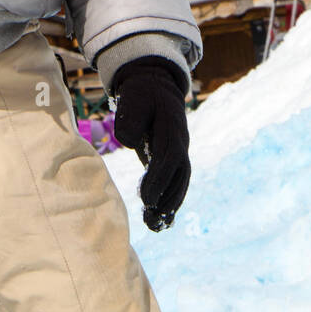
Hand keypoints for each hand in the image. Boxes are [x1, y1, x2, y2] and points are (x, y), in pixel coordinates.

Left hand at [111, 57, 190, 230]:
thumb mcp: (132, 97)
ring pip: (180, 183)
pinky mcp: (171, 160)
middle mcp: (180, 142)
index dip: (159, 179)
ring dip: (169, 205)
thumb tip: (130, 142)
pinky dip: (169, 202)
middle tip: (151, 218)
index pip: (169, 157)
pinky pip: (175, 183)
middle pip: (180, 175)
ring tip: (154, 226)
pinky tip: (159, 222)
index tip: (145, 199)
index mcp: (171, 127)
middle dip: (168, 199)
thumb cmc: (141, 93)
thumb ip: (129, 118)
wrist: (156, 85)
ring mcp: (179, 151)